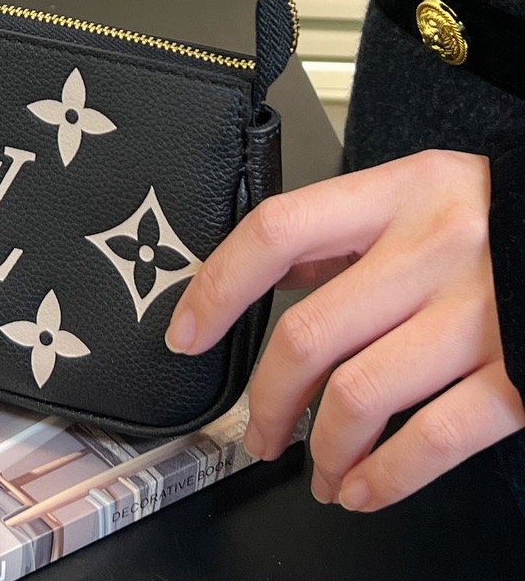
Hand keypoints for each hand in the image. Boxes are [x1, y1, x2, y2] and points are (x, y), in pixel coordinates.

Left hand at [164, 149, 524, 509]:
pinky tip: (364, 487)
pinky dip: (385, 478)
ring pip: (360, 396)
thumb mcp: (417, 192)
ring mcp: (475, 317)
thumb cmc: (500, 214)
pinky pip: (432, 440)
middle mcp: (432, 251)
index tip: (188, 331)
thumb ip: (344, 230)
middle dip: (268, 399)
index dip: (218, 287)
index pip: (279, 233)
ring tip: (315, 467)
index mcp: (399, 194)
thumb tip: (268, 273)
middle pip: (309, 332)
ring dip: (322, 449)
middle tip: (259, 430)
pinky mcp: (516, 377)